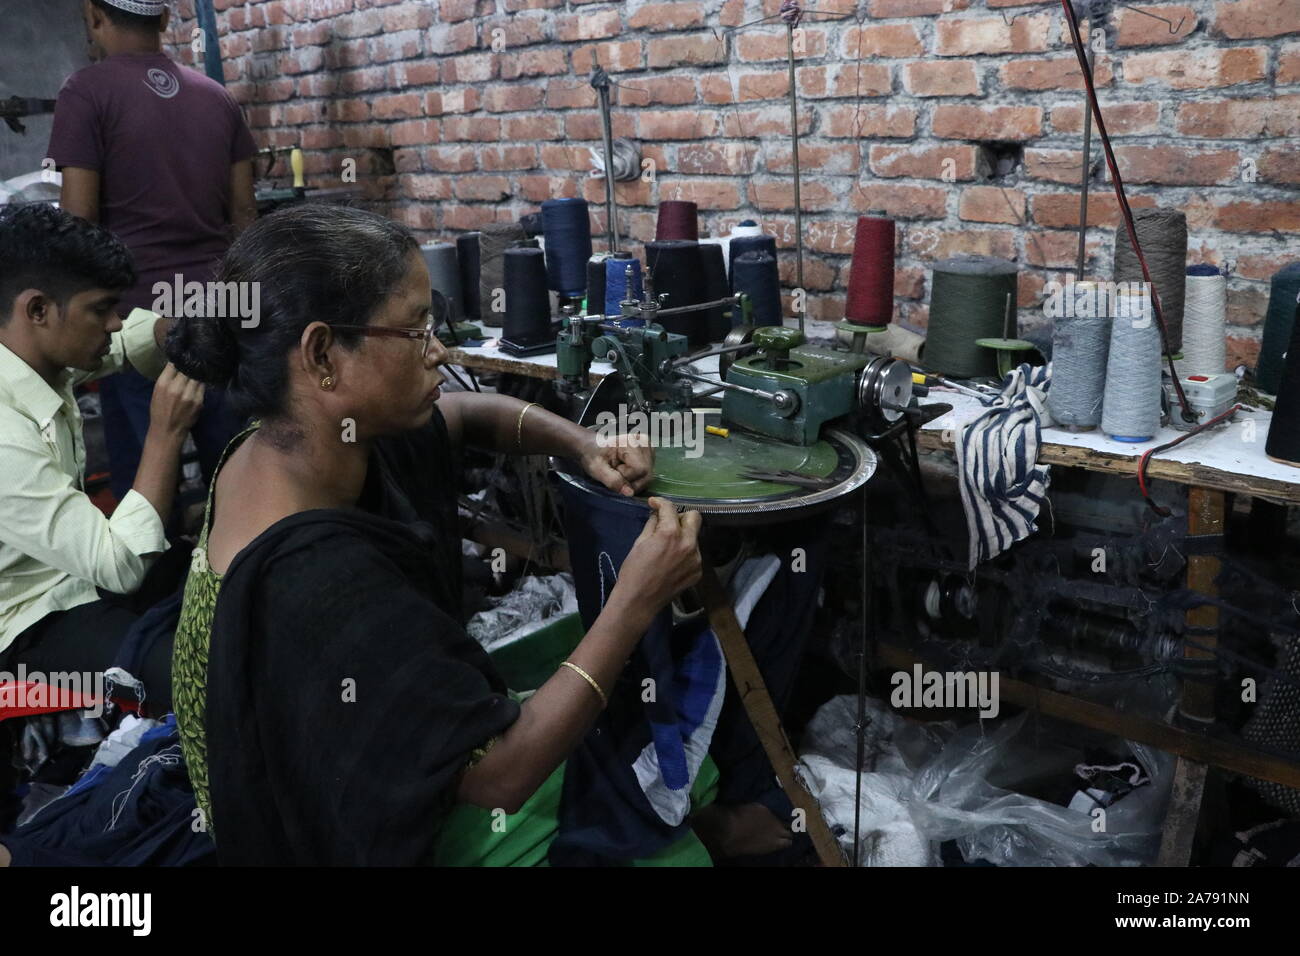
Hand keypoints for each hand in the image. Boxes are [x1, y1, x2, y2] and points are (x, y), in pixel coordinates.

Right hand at [148, 363, 204, 437]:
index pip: (174, 364)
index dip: (180, 359)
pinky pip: (202, 387)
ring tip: (200, 368)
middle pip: (188, 369)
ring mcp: (189, 395)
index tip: (184, 356)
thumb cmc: (160, 410)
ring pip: (197, 377)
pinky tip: (202, 379)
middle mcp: (177, 388)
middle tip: (195, 360)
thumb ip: (167, 378)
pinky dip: (202, 382)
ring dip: (198, 373)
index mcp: (163, 384)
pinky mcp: (199, 401)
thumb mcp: (157, 392)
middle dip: (191, 365)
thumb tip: (177, 365)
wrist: (167, 430)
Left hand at [579, 430, 653, 496]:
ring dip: (633, 480)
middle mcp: (644, 442)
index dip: (626, 478)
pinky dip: (636, 478)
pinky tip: (626, 471)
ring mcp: (649, 447)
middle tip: (615, 473)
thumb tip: (630, 493)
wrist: (591, 446)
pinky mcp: (649, 454)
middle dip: (631, 481)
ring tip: (619, 471)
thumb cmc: (592, 454)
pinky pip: (647, 474)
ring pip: (648, 475)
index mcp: (631, 441)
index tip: (612, 472)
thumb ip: (613, 480)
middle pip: (647, 473)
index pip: (640, 469)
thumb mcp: (596, 468)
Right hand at [610, 497, 702, 615]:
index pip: (671, 508)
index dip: (660, 503)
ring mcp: (696, 559)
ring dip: (683, 536)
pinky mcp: (698, 572)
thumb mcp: (640, 542)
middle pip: (695, 517)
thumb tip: (658, 512)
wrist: (639, 601)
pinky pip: (694, 554)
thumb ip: (653, 523)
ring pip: (694, 537)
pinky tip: (672, 562)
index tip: (654, 504)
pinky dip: (685, 553)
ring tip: (668, 547)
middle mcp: (689, 544)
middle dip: (681, 517)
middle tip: (668, 524)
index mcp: (671, 534)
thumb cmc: (634, 570)